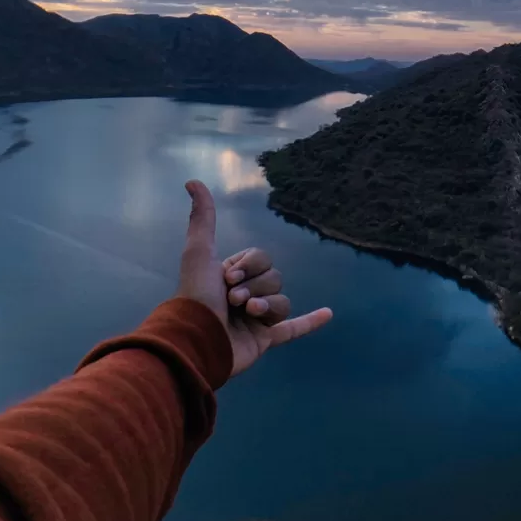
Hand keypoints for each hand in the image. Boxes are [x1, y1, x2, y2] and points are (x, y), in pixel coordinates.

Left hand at [179, 180, 331, 375]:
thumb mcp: (199, 251)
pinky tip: (328, 314)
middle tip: (233, 300)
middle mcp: (245, 294)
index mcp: (231, 276)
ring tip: (248, 314)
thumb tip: (192, 181)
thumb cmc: (196, 295)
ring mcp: (256, 318)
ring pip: (282, 300)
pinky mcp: (265, 338)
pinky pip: (293, 328)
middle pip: (273, 278)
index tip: (227, 277)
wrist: (198, 339)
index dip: (249, 266)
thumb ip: (202, 219)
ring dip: (267, 305)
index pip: (260, 259)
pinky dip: (310, 321)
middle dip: (255, 287)